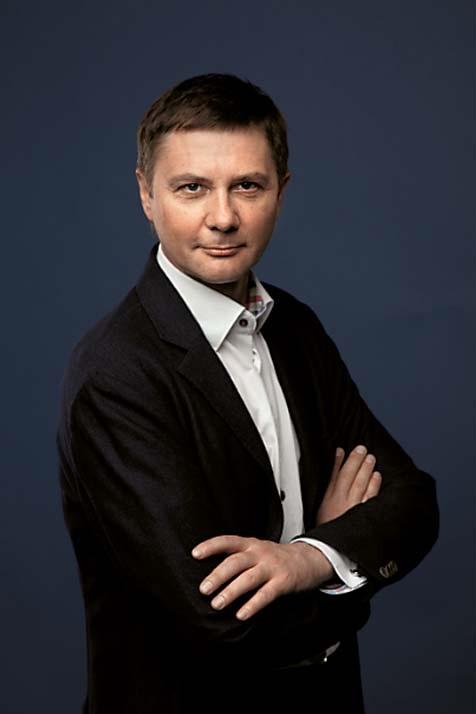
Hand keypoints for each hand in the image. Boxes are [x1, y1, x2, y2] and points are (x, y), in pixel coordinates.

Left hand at [191, 536, 333, 620]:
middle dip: (217, 576)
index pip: (227, 541)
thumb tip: (210, 572)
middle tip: (204, 589)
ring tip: (217, 603)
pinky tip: (241, 614)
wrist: (309, 558)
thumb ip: (238, 557)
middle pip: (235, 562)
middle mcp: (260, 553)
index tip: (195, 554)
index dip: (211, 546)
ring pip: (248, 579)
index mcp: (250, 544)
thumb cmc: (277, 557)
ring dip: (231, 591)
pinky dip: (252, 604)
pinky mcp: (284, 581)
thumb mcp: (257, 550)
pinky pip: (266, 594)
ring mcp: (272, 567)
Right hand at [316, 445, 381, 524]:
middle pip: (348, 476)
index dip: (340, 461)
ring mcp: (352, 508)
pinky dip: (373, 485)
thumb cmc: (328, 529)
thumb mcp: (322, 506)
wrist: (331, 551)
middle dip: (355, 461)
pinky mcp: (362, 516)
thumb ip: (330, 484)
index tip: (344, 450)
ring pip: (359, 484)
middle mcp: (341, 501)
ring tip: (370, 458)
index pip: (335, 475)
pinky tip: (377, 476)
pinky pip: (369, 497)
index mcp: (329, 499)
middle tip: (362, 449)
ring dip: (365, 469)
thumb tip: (334, 467)